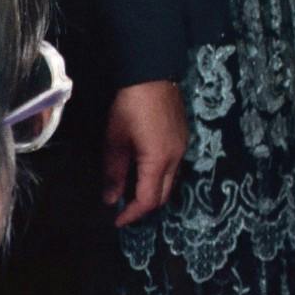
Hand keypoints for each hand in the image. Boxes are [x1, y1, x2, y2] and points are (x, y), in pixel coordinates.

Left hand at [102, 80, 187, 227]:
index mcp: (159, 160)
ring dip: (153, 190)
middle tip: (124, 209)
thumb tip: (111, 199)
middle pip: (165, 195)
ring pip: (171, 180)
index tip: (117, 220)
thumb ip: (114, 172)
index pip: (148, 199)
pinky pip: (174, 166)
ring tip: (131, 189)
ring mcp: (183, 146)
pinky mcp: (183, 137)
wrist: (153, 73)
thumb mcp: (115, 140)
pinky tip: (144, 169)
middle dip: (144, 206)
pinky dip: (160, 175)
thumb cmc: (130, 106)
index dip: (132, 214)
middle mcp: (177, 157)